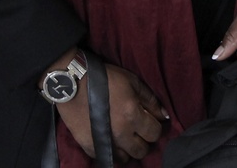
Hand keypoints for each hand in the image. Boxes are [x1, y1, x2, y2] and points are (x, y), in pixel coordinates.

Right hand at [51, 59, 168, 162]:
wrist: (72, 83)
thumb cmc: (105, 78)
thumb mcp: (132, 81)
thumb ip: (150, 99)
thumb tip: (164, 116)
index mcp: (133, 115)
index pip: (154, 133)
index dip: (154, 127)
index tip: (149, 121)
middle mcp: (121, 133)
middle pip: (141, 150)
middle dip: (143, 141)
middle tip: (138, 131)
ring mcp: (104, 142)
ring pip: (125, 159)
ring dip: (128, 149)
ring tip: (125, 137)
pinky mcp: (89, 146)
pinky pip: (107, 158)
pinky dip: (112, 152)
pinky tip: (112, 141)